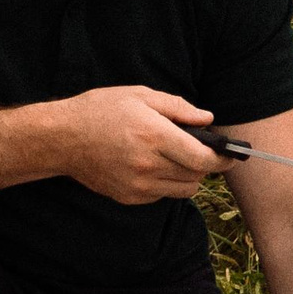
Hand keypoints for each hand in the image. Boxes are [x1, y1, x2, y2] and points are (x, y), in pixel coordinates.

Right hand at [52, 86, 228, 203]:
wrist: (62, 138)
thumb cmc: (100, 110)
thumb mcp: (140, 96)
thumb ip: (178, 108)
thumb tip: (207, 119)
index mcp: (155, 136)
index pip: (203, 159)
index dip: (223, 160)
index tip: (231, 155)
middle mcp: (149, 165)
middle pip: (197, 176)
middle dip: (204, 165)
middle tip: (198, 150)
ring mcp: (138, 185)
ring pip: (183, 190)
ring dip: (187, 176)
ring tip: (174, 157)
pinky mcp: (130, 197)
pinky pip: (162, 195)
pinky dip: (166, 183)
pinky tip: (152, 166)